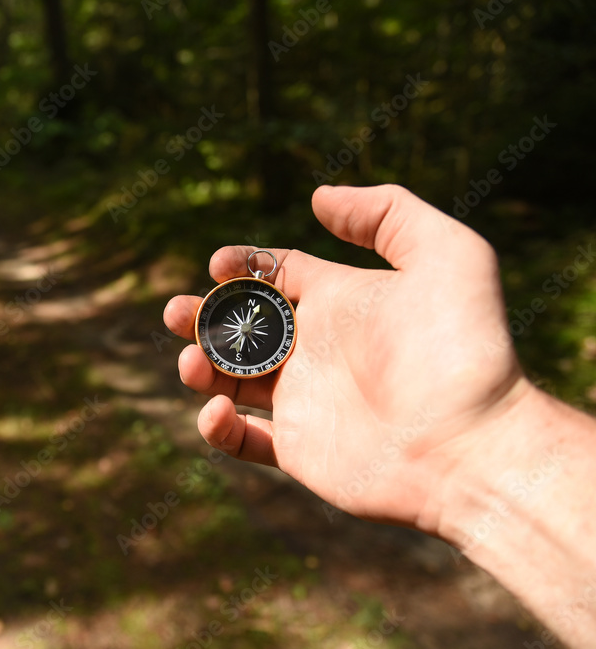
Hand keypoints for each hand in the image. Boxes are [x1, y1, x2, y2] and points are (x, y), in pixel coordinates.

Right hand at [164, 184, 527, 533]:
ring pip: (230, 379)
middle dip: (201, 316)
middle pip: (241, 326)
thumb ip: (387, 213)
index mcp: (340, 302)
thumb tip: (318, 199)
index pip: (277, 275)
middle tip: (176, 313)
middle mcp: (317, 349)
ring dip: (199, 365)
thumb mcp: (446, 255)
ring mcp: (304, 401)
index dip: (241, 264)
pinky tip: (218, 410)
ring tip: (193, 362)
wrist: (472, 443)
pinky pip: (243, 440)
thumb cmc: (460, 348)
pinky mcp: (298, 450)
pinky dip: (216, 428)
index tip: (218, 265)